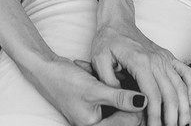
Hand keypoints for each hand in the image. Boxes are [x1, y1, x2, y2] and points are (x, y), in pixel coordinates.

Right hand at [30, 57, 147, 125]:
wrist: (46, 69)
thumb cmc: (65, 80)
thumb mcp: (94, 89)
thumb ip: (119, 98)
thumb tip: (143, 102)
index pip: (129, 122)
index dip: (137, 105)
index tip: (137, 86)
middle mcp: (97, 124)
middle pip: (126, 115)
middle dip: (124, 95)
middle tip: (116, 77)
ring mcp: (98, 115)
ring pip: (121, 104)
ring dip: (117, 88)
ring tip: (99, 75)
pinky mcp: (98, 105)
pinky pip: (112, 97)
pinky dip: (110, 85)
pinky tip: (94, 73)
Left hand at [91, 5, 190, 125]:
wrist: (117, 22)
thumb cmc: (107, 41)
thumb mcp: (99, 60)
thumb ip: (109, 81)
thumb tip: (123, 100)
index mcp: (139, 62)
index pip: (151, 94)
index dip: (154, 114)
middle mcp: (156, 60)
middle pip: (170, 93)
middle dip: (171, 116)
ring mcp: (164, 58)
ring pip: (180, 85)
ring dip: (183, 107)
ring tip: (182, 123)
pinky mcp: (167, 57)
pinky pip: (185, 72)